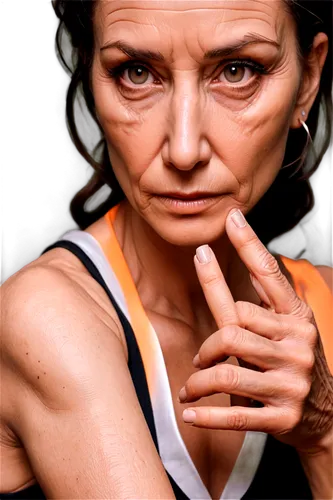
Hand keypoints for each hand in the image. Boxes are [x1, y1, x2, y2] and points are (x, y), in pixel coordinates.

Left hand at [179, 209, 332, 452]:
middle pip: (232, 328)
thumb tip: (247, 257)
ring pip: (226, 370)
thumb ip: (264, 302)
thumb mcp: (289, 329)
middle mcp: (297, 344)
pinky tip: (190, 413)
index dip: (249, 244)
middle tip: (202, 360)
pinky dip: (207, 415)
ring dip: (199, 381)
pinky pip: (235, 414)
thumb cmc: (294, 364)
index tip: (231, 218)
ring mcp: (291, 382)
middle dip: (209, 346)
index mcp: (296, 318)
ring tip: (191, 388)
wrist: (326, 417)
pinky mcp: (282, 417)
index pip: (269, 275)